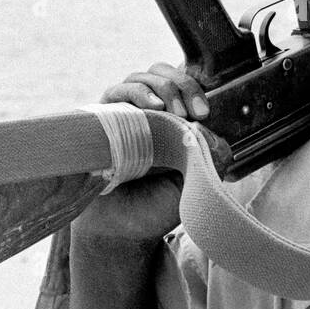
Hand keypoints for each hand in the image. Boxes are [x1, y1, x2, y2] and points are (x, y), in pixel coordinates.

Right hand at [71, 64, 227, 251]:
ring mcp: (122, 118)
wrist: (121, 234)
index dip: (193, 90)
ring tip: (169, 110)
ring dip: (160, 88)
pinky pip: (114, 94)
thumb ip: (210, 153)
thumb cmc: (155, 208)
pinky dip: (134, 94)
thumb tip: (202, 125)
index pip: (182, 87)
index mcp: (172, 124)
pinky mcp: (99, 124)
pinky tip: (150, 109)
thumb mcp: (195, 182)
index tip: (203, 113)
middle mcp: (146, 116)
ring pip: (139, 79)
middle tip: (190, 112)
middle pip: (161, 74)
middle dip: (180, 84)